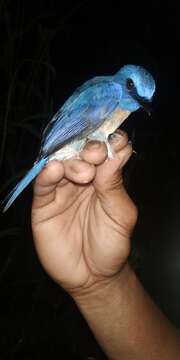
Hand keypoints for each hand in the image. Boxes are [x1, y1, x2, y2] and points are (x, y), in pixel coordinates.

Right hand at [32, 131, 136, 294]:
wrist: (93, 276)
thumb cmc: (111, 245)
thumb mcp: (121, 215)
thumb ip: (115, 185)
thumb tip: (118, 151)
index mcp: (104, 178)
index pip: (105, 151)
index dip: (110, 142)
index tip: (116, 140)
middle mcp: (82, 180)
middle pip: (81, 153)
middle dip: (90, 149)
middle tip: (97, 155)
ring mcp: (62, 191)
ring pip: (61, 164)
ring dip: (71, 162)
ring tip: (83, 173)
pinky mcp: (44, 205)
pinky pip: (42, 185)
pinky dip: (46, 175)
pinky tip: (54, 170)